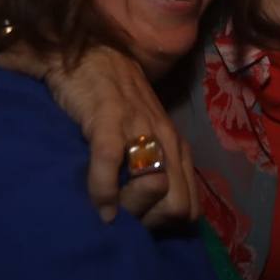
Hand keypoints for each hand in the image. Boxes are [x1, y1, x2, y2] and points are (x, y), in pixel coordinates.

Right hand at [42, 45, 198, 228]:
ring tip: (111, 211)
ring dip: (130, 209)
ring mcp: (141, 129)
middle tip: (124, 219)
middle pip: (177, 205)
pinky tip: (97, 204)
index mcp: (176, 147)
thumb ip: (155, 167)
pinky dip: (103, 192)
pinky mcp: (110, 119)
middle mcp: (167, 139)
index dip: (164, 223)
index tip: (138, 219)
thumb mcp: (143, 138)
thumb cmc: (115, 102)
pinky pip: (111, 163)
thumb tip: (152, 213)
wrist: (90, 56)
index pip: (189, 207)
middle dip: (150, 221)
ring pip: (155, 187)